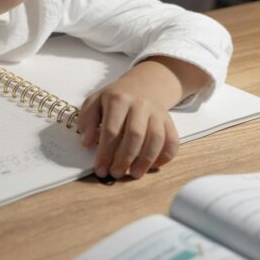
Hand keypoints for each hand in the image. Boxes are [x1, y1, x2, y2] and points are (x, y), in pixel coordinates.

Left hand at [76, 57, 205, 179]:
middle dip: (124, 158)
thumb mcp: (94, 102)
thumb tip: (87, 142)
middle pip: (135, 135)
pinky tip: (153, 166)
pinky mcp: (169, 121)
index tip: (100, 170)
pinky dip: (165, 156)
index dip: (105, 153)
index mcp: (118, 100)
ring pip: (156, 138)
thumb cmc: (115, 99)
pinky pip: (172, 140)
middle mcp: (140, 105)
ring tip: (134, 174)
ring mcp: (157, 113)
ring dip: (146, 160)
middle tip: (116, 173)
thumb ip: (87, 120)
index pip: (111, 130)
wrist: (142, 85)